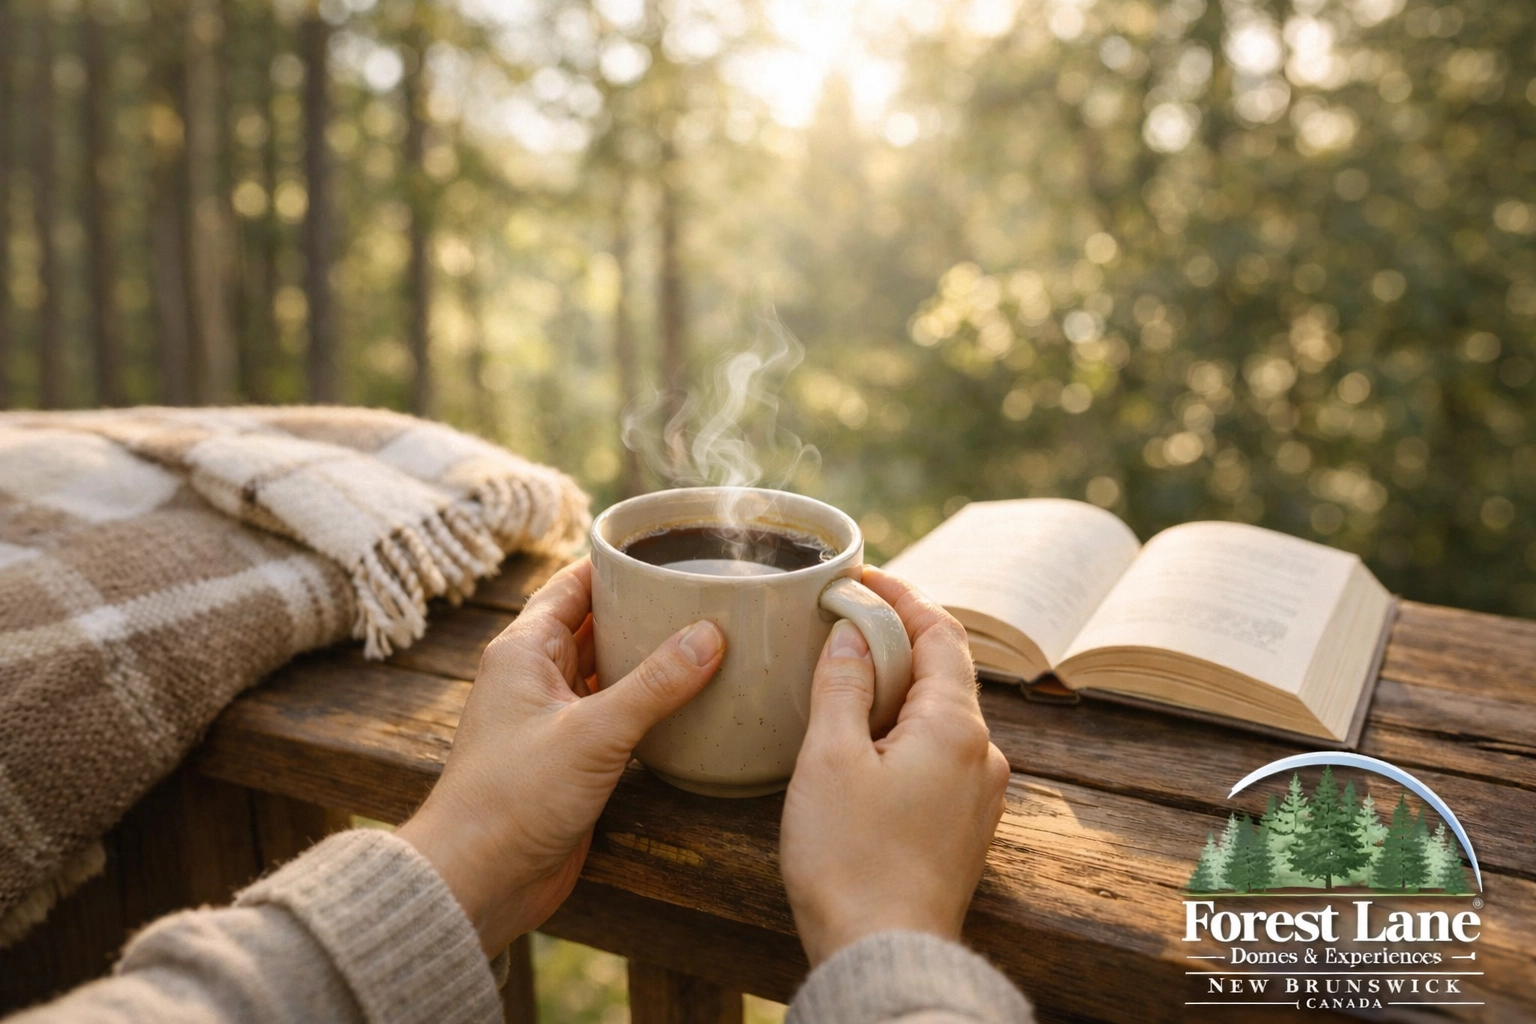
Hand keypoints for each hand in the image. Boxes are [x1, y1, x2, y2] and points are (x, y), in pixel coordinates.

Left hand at [397, 557, 724, 954]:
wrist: (478, 880)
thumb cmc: (512, 800)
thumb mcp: (592, 734)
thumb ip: (654, 684)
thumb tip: (710, 633)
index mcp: (524, 650)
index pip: (575, 584)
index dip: (618, 563)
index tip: (669, 547)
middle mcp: (537, 676)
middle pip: (598, 623)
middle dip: (646, 608)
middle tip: (706, 591)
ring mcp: (554, 718)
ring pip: (610, 669)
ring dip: (651, 657)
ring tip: (712, 636)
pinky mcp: (572, 757)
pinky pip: (617, 713)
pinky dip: (650, 703)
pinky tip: (692, 700)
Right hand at [779, 566, 1009, 965]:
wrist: (883, 954)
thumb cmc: (851, 860)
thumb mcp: (829, 758)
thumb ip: (843, 684)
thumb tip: (854, 632)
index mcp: (955, 727)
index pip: (941, 633)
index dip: (902, 595)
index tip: (860, 577)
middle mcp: (981, 755)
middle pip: (943, 672)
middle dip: (893, 641)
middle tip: (839, 624)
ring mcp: (978, 795)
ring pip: (938, 716)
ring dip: (895, 690)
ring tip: (840, 682)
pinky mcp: (962, 828)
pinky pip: (937, 756)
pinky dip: (901, 732)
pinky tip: (859, 746)